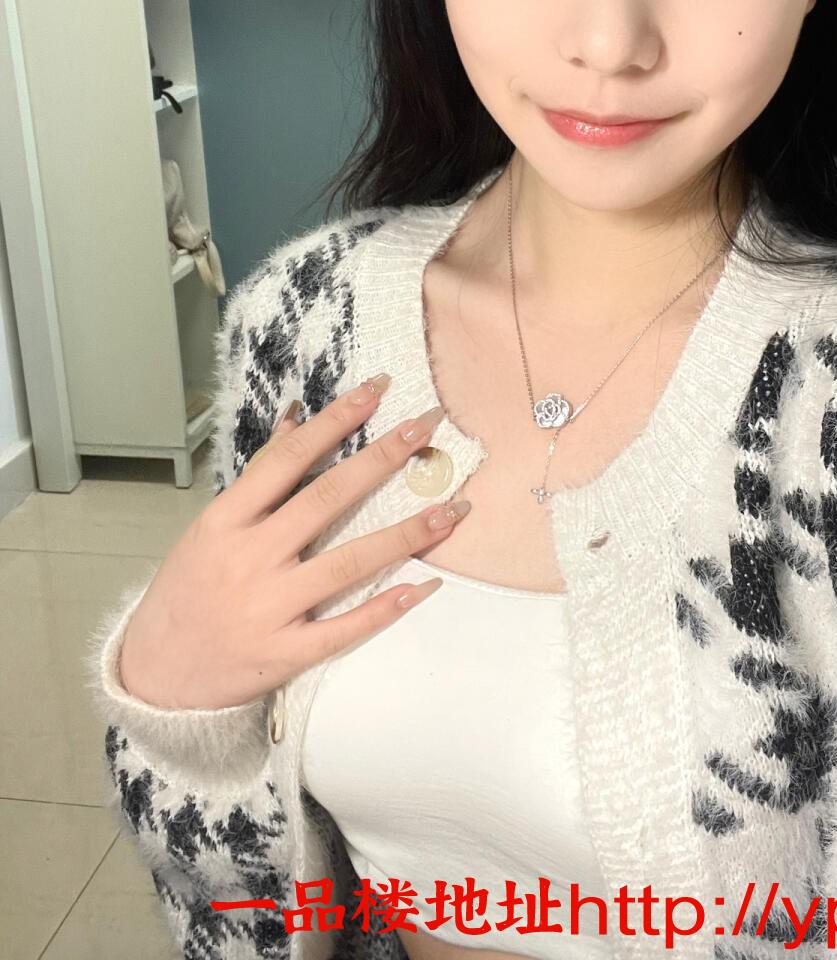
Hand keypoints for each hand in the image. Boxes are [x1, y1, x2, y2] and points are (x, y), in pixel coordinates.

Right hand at [117, 378, 468, 709]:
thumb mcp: (212, 524)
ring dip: (406, 534)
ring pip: (348, 563)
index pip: (290, 460)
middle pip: (326, 500)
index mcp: (228, 520)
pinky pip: (344, 628)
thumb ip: (260, 475)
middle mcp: (251, 558)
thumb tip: (299, 417)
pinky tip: (425, 585)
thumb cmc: (188, 588)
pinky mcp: (285, 653)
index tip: (377, 391)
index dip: (336, 422)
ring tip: (452, 510)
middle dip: (382, 459)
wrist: (155, 673)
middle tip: (428, 427)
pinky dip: (385, 608)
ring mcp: (269, 608)